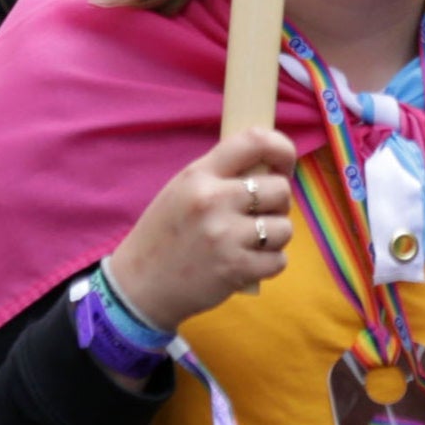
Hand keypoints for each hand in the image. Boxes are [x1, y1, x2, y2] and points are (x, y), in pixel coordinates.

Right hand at [103, 128, 298, 332]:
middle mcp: (213, 200)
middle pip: (280, 189)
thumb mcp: (182, 190)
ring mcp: (225, 236)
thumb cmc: (165, 234)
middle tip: (258, 215)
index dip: (282, 150)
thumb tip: (271, 167)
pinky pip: (279, 260)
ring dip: (274, 237)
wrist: (140, 283)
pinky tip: (247, 263)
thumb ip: (221, 176)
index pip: (255, 141)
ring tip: (249, 242)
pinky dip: (269, 263)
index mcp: (199, 175)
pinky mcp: (236, 268)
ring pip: (284, 227)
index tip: (283, 165)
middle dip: (277, 203)